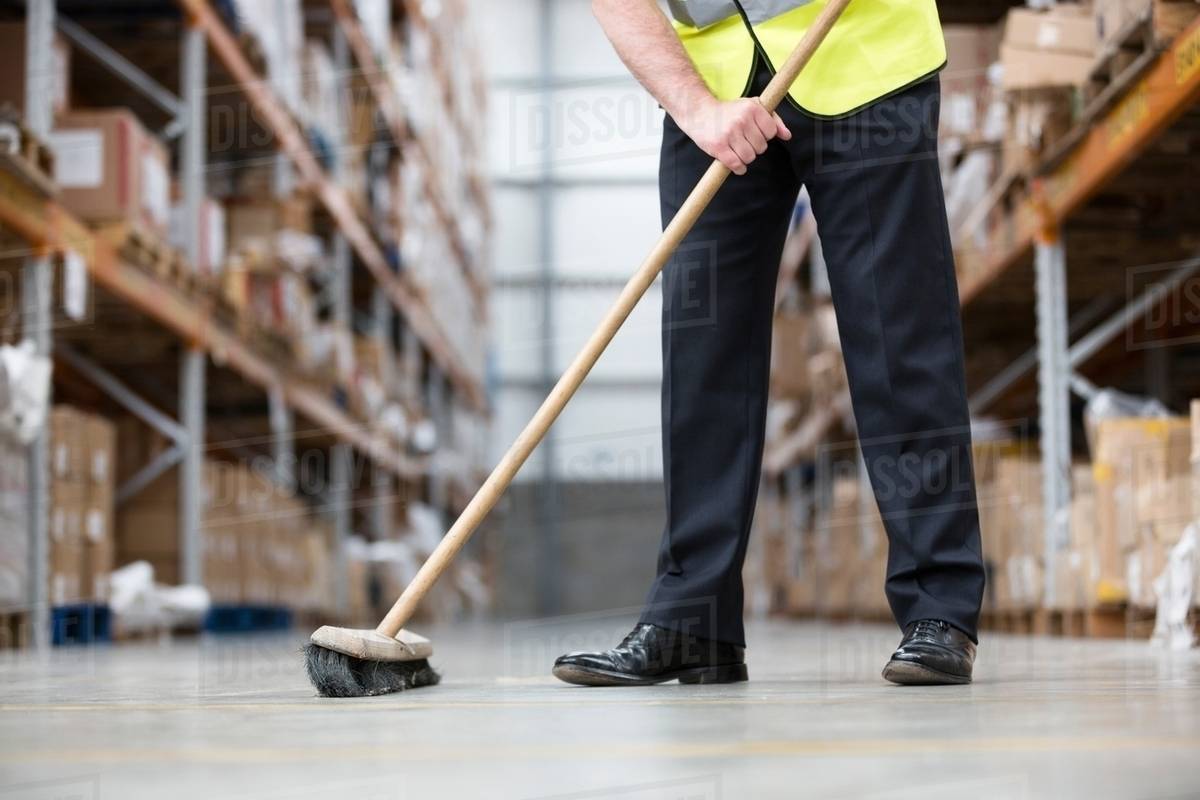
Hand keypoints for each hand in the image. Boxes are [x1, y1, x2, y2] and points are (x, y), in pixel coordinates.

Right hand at [675, 96, 791, 174]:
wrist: (700, 113)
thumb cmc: (729, 111)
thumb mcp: (752, 107)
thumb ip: (773, 119)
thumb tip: (787, 136)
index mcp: (752, 108)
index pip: (771, 132)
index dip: (764, 135)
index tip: (754, 133)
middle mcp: (742, 120)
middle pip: (761, 147)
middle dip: (754, 147)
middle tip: (744, 142)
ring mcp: (730, 134)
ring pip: (750, 157)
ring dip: (746, 158)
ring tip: (738, 151)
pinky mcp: (719, 146)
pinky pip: (736, 165)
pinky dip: (739, 168)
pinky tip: (736, 164)